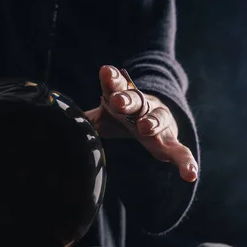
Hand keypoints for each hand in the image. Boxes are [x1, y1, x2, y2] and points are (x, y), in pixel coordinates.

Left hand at [85, 65, 197, 182]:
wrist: (151, 120)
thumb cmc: (121, 115)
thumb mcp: (102, 114)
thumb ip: (85, 118)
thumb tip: (56, 120)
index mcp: (123, 96)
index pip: (116, 85)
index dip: (111, 79)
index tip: (105, 72)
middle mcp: (143, 106)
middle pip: (135, 100)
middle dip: (127, 99)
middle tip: (117, 102)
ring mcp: (159, 122)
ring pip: (156, 119)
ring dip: (151, 123)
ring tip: (144, 128)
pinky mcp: (170, 141)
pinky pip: (180, 152)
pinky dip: (185, 162)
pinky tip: (190, 174)